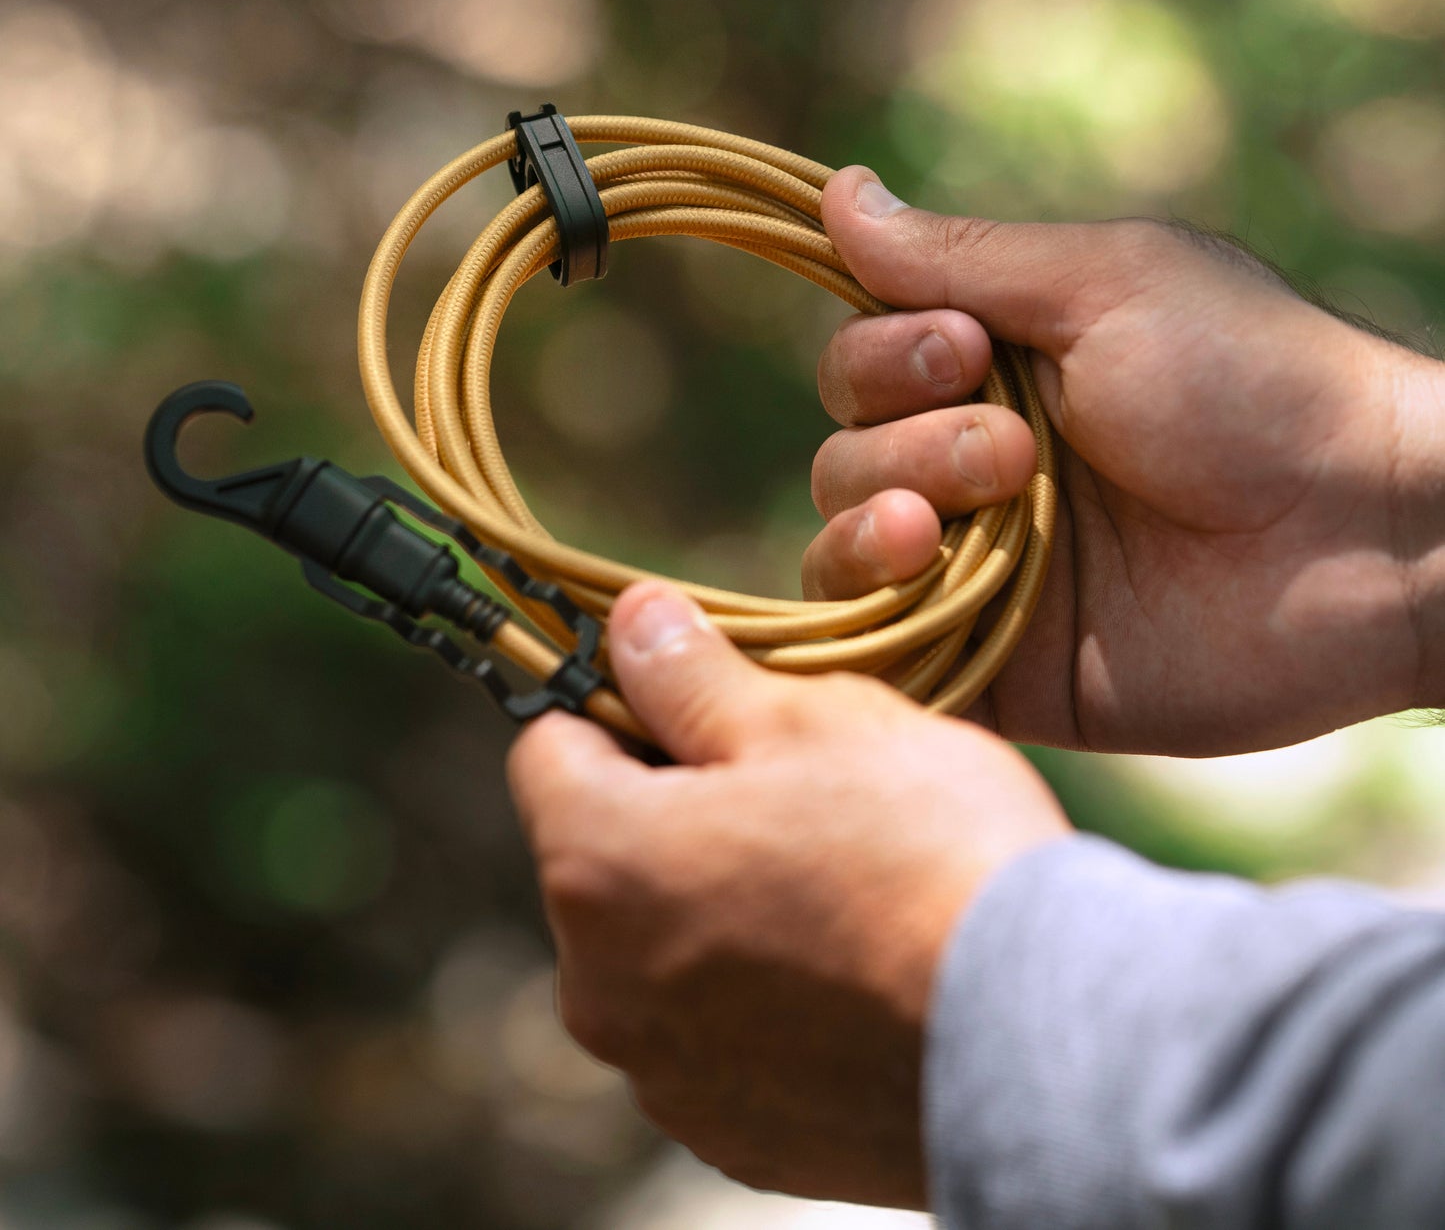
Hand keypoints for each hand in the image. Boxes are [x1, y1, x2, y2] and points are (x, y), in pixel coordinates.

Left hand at [507, 581, 1067, 1206]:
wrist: (1052, 1043)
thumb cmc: (923, 851)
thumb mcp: (808, 719)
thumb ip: (692, 673)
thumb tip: (630, 620)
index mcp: (598, 864)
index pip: (548, 747)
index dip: (617, 704)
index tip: (694, 702)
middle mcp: (600, 986)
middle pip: (603, 854)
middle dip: (672, 807)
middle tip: (791, 785)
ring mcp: (665, 1076)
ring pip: (660, 947)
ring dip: (715, 903)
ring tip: (836, 883)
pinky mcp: (736, 1138)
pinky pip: (715, 1036)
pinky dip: (758, 996)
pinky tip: (851, 970)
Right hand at [806, 167, 1444, 754]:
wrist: (1368, 539)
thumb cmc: (1253, 384)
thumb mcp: (1107, 283)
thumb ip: (962, 257)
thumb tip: (839, 190)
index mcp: (999, 371)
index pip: (861, 362)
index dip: (882, 357)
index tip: (965, 350)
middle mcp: (975, 468)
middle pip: (845, 451)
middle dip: (908, 444)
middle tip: (1020, 451)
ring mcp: (981, 568)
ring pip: (838, 546)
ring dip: (874, 522)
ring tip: (957, 521)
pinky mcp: (994, 660)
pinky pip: (878, 645)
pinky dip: (869, 612)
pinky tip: (922, 577)